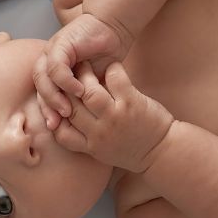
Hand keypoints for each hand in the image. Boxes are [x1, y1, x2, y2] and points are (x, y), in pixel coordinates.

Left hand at [33, 13, 133, 127]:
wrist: (112, 28)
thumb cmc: (105, 56)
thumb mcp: (93, 82)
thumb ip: (83, 97)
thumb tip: (81, 123)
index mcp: (53, 72)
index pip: (43, 96)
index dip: (48, 112)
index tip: (57, 129)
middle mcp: (48, 61)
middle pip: (39, 89)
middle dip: (47, 108)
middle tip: (57, 124)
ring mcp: (51, 51)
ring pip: (43, 79)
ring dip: (54, 96)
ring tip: (67, 110)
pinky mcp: (60, 44)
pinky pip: (56, 67)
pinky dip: (66, 82)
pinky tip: (79, 91)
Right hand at [52, 63, 172, 172]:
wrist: (163, 152)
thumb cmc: (132, 149)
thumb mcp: (104, 151)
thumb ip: (86, 138)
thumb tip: (68, 120)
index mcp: (91, 146)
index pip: (61, 131)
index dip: (54, 112)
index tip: (57, 99)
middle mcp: (99, 133)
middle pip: (70, 106)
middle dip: (67, 88)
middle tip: (68, 73)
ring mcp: (115, 117)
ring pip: (89, 91)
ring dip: (85, 75)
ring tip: (86, 65)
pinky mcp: (131, 103)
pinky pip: (115, 79)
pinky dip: (112, 69)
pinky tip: (112, 66)